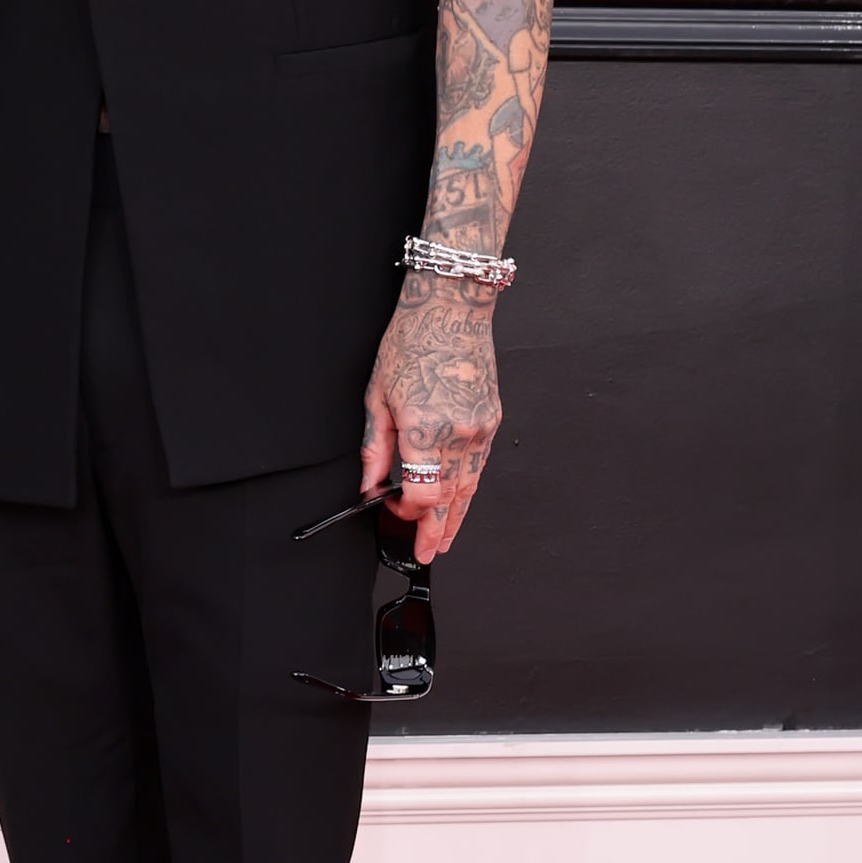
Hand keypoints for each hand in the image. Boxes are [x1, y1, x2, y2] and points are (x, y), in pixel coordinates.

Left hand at [361, 278, 499, 561]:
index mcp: (426, 430)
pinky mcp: (493, 420)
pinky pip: (480, 464)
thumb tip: (368, 484)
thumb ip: (375, 447)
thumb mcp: (377, 396)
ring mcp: (481, 429)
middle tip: (429, 552)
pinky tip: (459, 498)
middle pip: (450, 500)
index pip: (421, 494)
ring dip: (457, 515)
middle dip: (438, 531)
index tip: (391, 508)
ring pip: (471, 487)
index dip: (406, 512)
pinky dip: (468, 485)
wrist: (451, 309)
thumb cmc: (411, 343)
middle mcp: (459, 435)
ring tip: (446, 537)